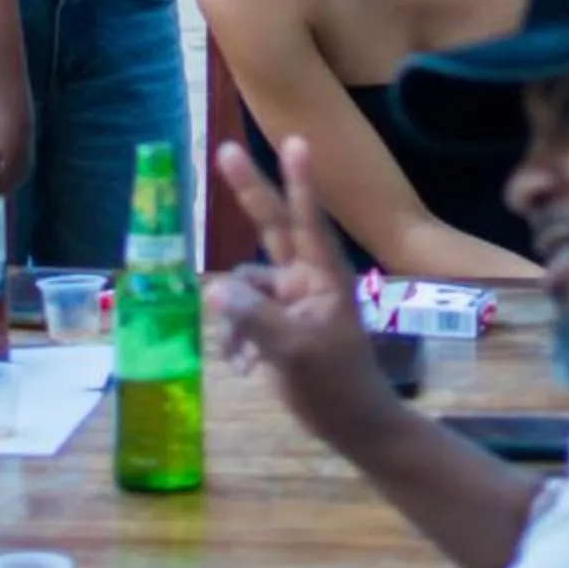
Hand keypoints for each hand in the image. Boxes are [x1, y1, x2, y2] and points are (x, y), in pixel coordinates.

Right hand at [214, 137, 398, 451]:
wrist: (353, 426)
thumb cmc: (336, 386)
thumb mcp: (295, 353)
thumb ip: (255, 318)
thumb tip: (215, 288)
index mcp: (324, 277)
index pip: (308, 221)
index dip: (299, 181)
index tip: (296, 141)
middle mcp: (307, 279)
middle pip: (272, 227)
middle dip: (250, 192)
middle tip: (225, 150)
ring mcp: (291, 300)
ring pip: (246, 285)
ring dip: (234, 314)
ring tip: (241, 356)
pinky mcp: (277, 324)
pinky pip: (243, 314)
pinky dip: (236, 337)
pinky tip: (242, 368)